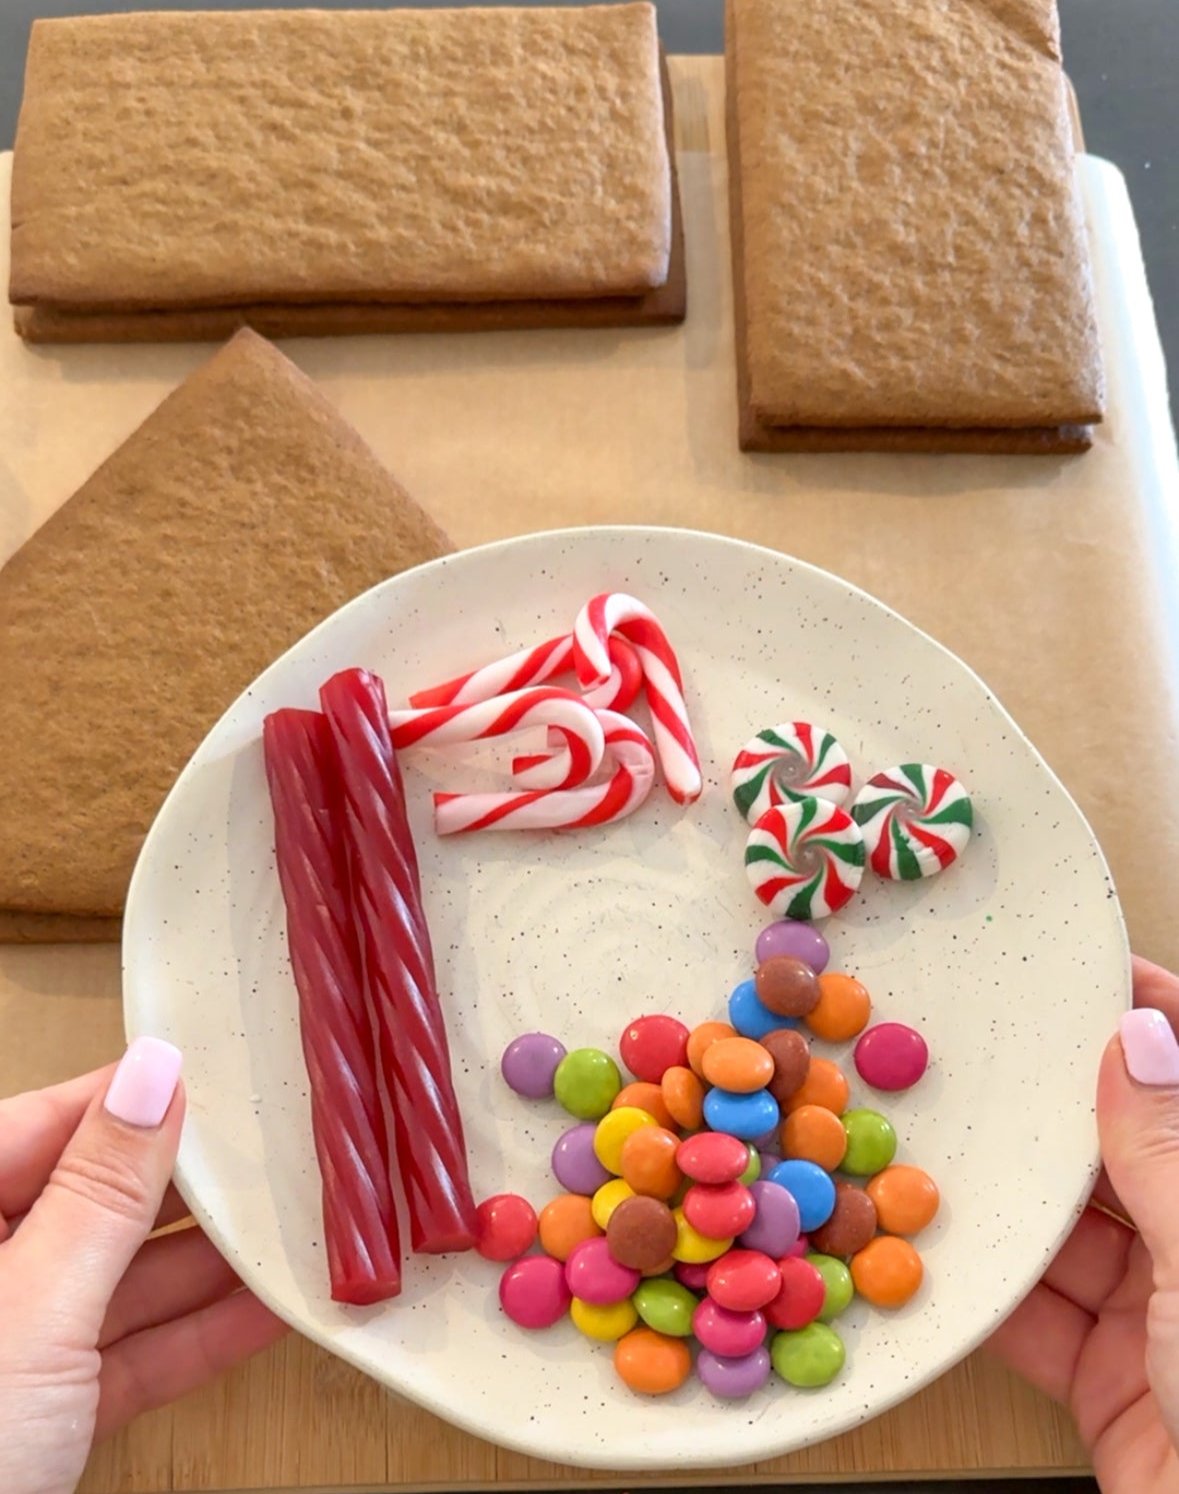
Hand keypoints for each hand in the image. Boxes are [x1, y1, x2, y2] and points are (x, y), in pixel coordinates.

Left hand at [0, 1042, 287, 1493]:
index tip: (214, 1073)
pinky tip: (267, 1310)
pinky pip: (127, 1356)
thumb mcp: (34, 1306)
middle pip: (90, 1203)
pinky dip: (196, 1337)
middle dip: (184, 1187)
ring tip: (290, 1228)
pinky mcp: (41, 1418)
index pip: (42, 1125)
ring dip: (207, 1265)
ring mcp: (10, 1349)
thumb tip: (154, 1073)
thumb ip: (101, 1190)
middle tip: (271, 1153)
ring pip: (118, 1282)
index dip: (129, 1098)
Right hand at [989, 956, 1178, 1492]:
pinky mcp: (1111, 1385)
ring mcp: (1161, 1323)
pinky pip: (1036, 1318)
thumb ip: (1166, 1156)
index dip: (1154, 1023)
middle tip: (986, 1056)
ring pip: (1068, 1235)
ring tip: (939, 1145)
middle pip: (1123, 1160)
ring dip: (1007, 1203)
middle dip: (1054, 1114)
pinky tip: (936, 1252)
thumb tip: (1138, 1035)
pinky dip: (985, 1290)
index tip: (1088, 973)